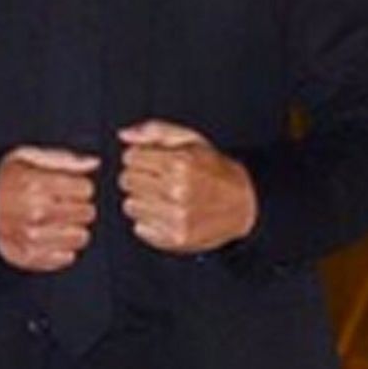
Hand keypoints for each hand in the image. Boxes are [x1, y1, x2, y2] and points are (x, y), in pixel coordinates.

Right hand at [0, 146, 98, 271]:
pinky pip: (67, 257)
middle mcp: (35, 211)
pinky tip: (49, 237)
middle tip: (59, 205)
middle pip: (87, 213)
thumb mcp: (27, 158)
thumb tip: (93, 163)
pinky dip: (61, 249)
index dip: (78, 187)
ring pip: (81, 236)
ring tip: (55, 222)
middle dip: (76, 207)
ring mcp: (33, 237)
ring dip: (71, 229)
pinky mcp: (30, 257)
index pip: (86, 188)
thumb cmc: (3, 181)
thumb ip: (64, 160)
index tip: (66, 189)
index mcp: (36, 183)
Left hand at [118, 120, 257, 254]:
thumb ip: (156, 131)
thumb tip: (124, 135)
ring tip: (162, 197)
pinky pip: (140, 227)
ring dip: (142, 200)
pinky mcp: (175, 238)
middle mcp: (178, 191)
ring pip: (130, 205)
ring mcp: (176, 217)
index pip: (131, 157)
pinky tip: (166, 213)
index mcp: (181, 163)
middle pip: (126, 180)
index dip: (139, 156)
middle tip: (157, 179)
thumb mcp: (191, 140)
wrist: (243, 204)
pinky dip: (149, 221)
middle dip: (138, 177)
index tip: (151, 161)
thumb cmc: (214, 169)